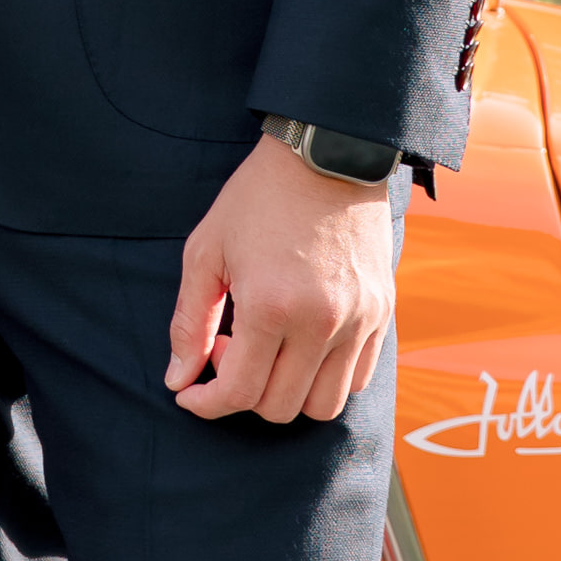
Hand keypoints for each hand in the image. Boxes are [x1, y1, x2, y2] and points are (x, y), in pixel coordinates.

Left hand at [165, 138, 395, 426]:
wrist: (326, 153)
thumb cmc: (257, 198)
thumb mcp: (206, 252)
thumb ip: (189, 323)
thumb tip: (178, 380)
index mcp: (271, 306)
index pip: (239, 393)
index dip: (207, 404)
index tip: (190, 392)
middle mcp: (322, 321)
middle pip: (280, 407)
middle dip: (243, 394)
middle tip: (229, 348)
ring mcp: (359, 319)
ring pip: (324, 404)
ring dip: (287, 394)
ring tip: (268, 349)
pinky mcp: (382, 311)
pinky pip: (358, 378)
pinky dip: (325, 378)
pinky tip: (300, 344)